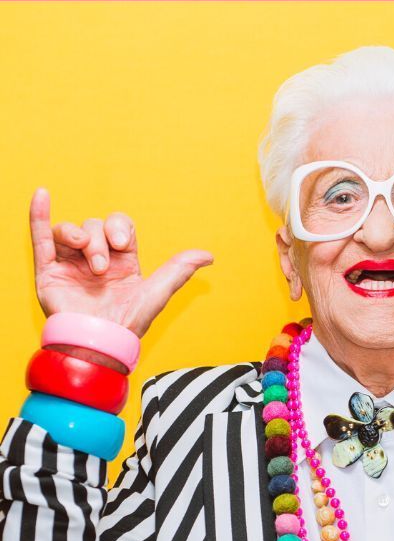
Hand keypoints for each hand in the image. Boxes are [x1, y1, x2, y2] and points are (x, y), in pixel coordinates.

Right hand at [30, 188, 213, 342]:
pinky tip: (41, 194)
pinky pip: (41, 238)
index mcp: (122, 261)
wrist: (97, 346)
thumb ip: (179, 270)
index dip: (119, 228)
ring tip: (81, 250)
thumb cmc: (128, 324)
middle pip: (95, 228)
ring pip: (70, 231)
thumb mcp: (157, 294)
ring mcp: (70, 264)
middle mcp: (95, 259)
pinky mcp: (48, 272)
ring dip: (76, 235)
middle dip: (98, 243)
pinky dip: (39, 216)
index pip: (119, 227)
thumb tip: (208, 255)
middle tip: (101, 269)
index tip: (120, 243)